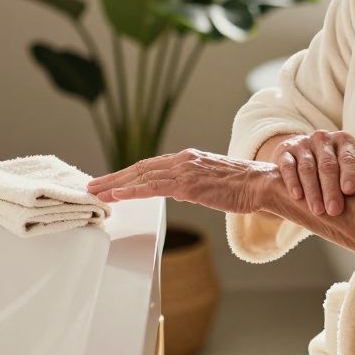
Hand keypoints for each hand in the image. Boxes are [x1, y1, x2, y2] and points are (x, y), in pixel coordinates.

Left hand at [86, 148, 277, 214]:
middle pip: (140, 168)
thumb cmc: (243, 187)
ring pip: (141, 176)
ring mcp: (184, 171)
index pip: (150, 166)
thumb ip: (192, 184)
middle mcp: (183, 160)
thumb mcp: (212, 183)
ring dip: (115, 184)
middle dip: (113, 178)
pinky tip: (117, 195)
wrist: (261, 184)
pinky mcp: (188, 184)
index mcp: (188, 159)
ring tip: (96, 193)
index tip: (111, 182)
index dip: (128, 174)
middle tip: (93, 186)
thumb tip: (179, 192)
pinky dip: (133, 190)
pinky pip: (154, 187)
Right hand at [271, 130, 354, 216]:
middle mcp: (322, 139)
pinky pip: (288, 166)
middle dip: (331, 189)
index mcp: (343, 140)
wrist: (300, 152)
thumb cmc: (331, 163)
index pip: (348, 157)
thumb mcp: (345, 161)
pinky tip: (297, 196)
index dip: (349, 173)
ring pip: (307, 168)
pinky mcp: (285, 152)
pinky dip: (292, 182)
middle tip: (334, 210)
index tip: (350, 191)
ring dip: (313, 190)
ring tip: (318, 210)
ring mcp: (302, 144)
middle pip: (328, 165)